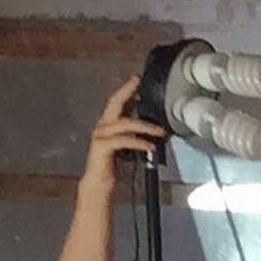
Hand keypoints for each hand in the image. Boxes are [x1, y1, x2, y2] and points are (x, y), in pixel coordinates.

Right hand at [83, 76, 167, 195]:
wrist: (100, 182)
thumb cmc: (114, 164)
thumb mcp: (128, 144)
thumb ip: (134, 133)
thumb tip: (153, 125)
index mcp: (109, 124)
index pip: (117, 102)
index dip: (126, 89)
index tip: (137, 78)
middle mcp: (103, 126)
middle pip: (114, 103)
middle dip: (127, 91)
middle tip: (139, 83)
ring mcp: (101, 135)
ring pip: (125, 123)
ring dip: (145, 126)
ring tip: (160, 131)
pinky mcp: (102, 146)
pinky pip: (124, 140)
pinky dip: (139, 142)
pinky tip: (150, 146)